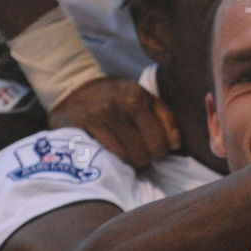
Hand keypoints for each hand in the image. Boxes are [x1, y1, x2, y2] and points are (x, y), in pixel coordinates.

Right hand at [49, 77, 180, 167]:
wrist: (74, 88)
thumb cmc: (117, 98)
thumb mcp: (145, 100)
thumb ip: (166, 119)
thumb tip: (175, 144)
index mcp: (138, 97)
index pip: (161, 141)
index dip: (160, 150)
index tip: (153, 147)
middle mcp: (119, 104)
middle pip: (146, 152)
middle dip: (145, 157)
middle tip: (138, 152)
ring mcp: (99, 116)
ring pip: (127, 158)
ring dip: (129, 162)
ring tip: (125, 154)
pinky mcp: (82, 127)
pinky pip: (108, 156)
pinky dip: (113, 161)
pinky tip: (111, 155)